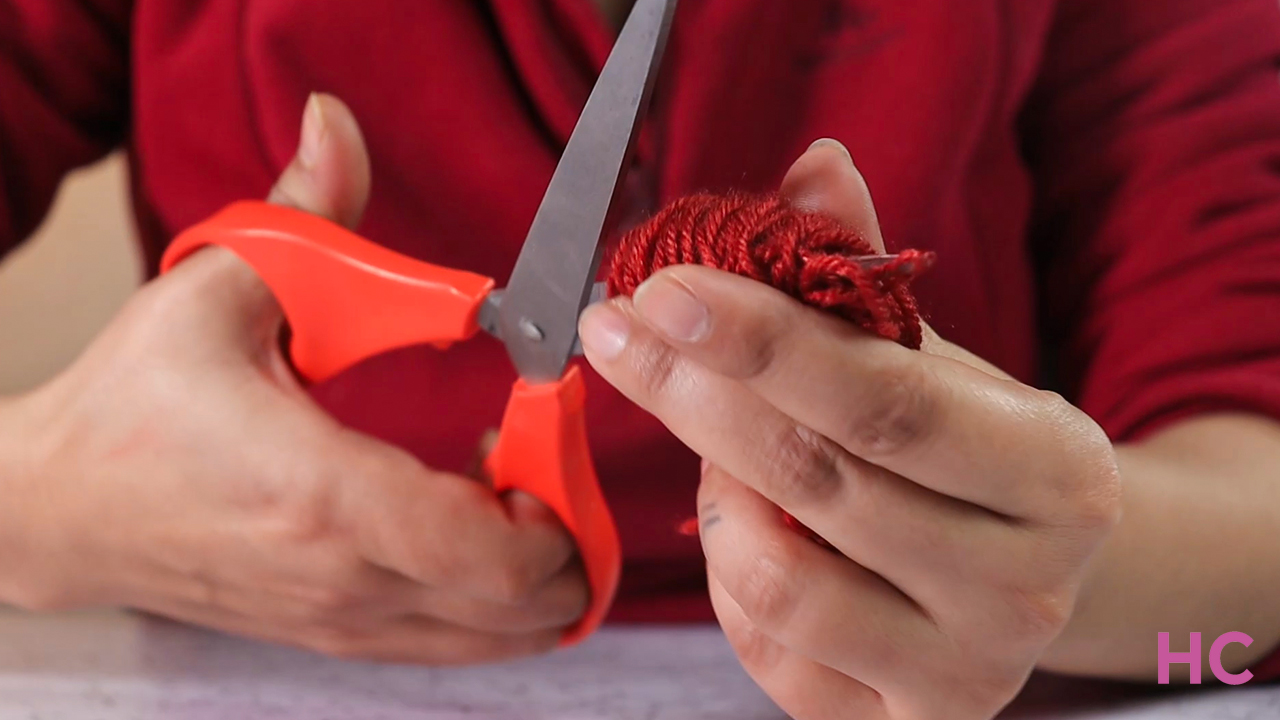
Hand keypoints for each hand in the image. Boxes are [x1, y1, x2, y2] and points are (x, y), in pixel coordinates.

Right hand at [0, 94, 586, 664]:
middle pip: (524, 607)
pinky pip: (457, 639)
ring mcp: (345, 622)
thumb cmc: (134, 407)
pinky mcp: (340, 635)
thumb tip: (334, 124)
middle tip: (553, 453)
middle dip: (574, 533)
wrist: (60, 512)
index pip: (496, 551)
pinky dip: (499, 596)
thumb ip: (304, 210)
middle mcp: (346, 580)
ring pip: (502, 637)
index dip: (558, 495)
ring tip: (524, 488)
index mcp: (325, 496)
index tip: (549, 420)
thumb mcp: (218, 287)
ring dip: (545, 569)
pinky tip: (479, 523)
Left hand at [578, 140, 1121, 718]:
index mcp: (1057, 474)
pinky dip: (730, 569)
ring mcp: (966, 671)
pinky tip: (751, 528)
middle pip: (817, 478)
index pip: (886, 398)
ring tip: (723, 447)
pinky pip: (764, 641)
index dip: (764, 341)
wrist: (1029, 578)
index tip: (664, 289)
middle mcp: (1027, 588)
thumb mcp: (935, 359)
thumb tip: (815, 163)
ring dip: (719, 492)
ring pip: (775, 576)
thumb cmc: (966, 455)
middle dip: (694, 393)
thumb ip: (867, 272)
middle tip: (618, 332)